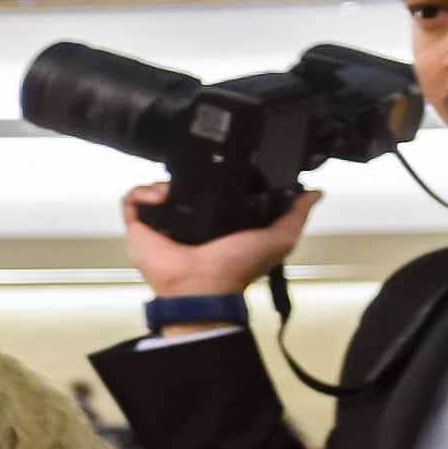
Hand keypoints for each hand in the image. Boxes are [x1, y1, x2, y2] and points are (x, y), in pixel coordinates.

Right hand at [124, 183, 316, 301]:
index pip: (209, 190)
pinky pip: (132, 200)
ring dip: (162, 182)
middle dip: (182, 174)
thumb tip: (315, 191)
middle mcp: (187, 220)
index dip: (213, 176)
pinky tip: (160, 196)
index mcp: (215, 222)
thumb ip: (295, 215)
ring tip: (172, 188)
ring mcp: (160, 224)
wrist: (201, 285)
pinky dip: (143, 193)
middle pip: (179, 186)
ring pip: (154, 189)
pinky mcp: (138, 227)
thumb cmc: (238, 266)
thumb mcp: (278, 239)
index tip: (219, 163)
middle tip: (191, 168)